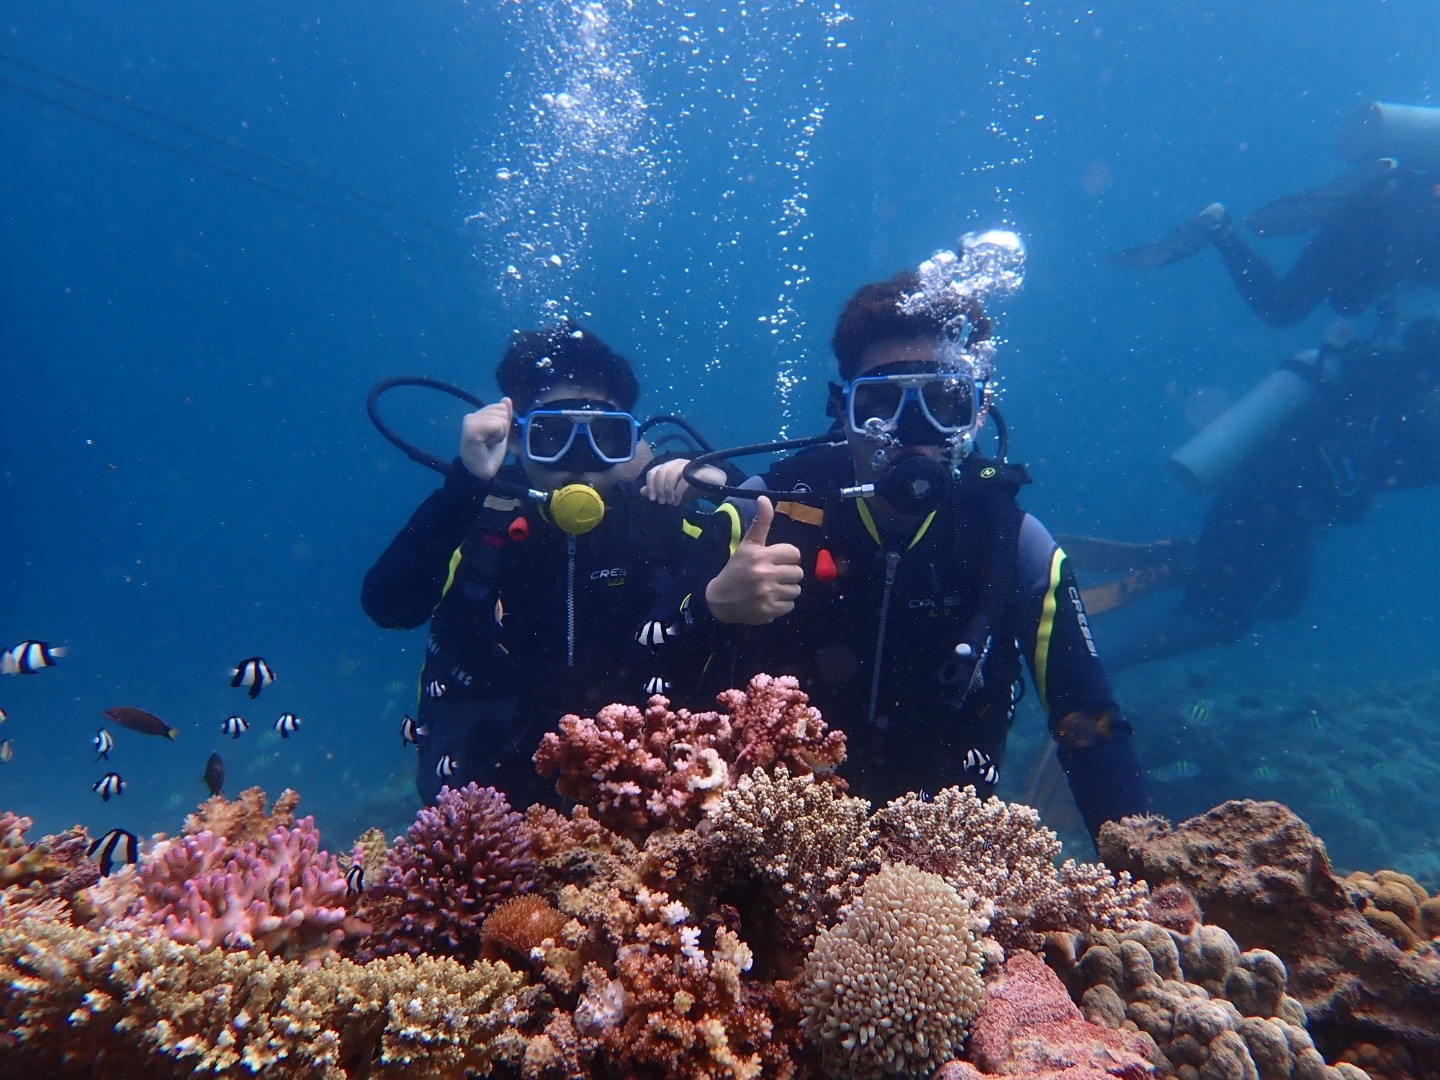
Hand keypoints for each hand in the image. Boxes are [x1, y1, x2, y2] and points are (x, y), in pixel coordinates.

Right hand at [460, 397, 513, 480]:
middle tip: (492, 441)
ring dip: (500, 433)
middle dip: (503, 428)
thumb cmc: (490, 454)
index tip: (494, 437)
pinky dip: (498, 436)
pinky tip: (488, 444)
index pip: (501, 407)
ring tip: (489, 443)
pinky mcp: (471, 429)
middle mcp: (471, 415)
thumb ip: (504, 416)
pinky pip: (496, 424)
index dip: (503, 423)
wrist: (482, 471)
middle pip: (502, 410)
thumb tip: (506, 399)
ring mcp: (470, 421)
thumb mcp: (501, 431)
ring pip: (500, 418)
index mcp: (478, 415)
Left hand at [640, 459, 726, 504]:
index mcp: (668, 466)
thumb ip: (658, 489)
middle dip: (658, 489)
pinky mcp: (695, 471)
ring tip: (669, 502)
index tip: (651, 499)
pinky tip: (677, 502)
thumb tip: (642, 491)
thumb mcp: (672, 490)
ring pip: (670, 475)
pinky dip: (677, 493)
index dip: (650, 485)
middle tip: (660, 502)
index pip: (653, 472)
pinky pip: (682, 481)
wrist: (713, 482)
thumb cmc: (692, 486)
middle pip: (660, 473)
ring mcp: (685, 465)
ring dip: (667, 491)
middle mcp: (675, 463)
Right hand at [704, 496, 802, 624]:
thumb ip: (760, 522)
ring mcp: (767, 594)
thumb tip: (764, 497)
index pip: (794, 553)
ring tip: (772, 588)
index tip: (776, 560)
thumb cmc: (736, 569)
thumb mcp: (747, 544)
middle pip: (798, 572)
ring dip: (786, 589)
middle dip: (788, 574)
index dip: (787, 557)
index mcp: (761, 555)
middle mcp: (765, 574)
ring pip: (796, 590)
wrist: (720, 600)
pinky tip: (769, 600)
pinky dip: (782, 605)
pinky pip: (790, 606)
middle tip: (774, 575)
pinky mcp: (769, 611)